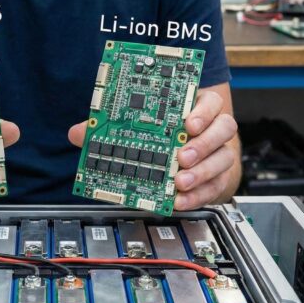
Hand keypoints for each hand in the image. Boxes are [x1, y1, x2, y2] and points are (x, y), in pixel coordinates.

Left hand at [67, 89, 237, 210]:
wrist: (189, 164)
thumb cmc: (164, 139)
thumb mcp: (139, 129)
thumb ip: (110, 129)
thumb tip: (80, 132)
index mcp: (196, 108)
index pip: (210, 102)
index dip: (202, 111)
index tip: (187, 122)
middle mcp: (213, 129)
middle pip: (223, 128)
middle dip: (202, 144)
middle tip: (181, 156)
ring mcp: (218, 154)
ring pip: (223, 158)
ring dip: (202, 171)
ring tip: (180, 182)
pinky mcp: (218, 179)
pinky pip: (215, 187)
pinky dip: (198, 195)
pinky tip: (180, 200)